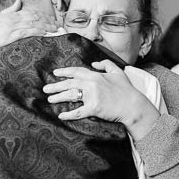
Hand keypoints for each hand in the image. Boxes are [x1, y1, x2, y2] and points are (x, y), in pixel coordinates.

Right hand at [0, 0, 59, 63]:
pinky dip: (39, 32)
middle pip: (34, 17)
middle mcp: (11, 19)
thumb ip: (9, 10)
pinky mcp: (10, 35)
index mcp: (9, 15)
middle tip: (60, 25)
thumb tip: (19, 1)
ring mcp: (10, 27)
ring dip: (47, 27)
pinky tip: (47, 34)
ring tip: (58, 30)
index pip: (29, 13)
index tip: (52, 20)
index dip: (42, 16)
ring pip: (33, 24)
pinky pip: (28, 32)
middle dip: (48, 21)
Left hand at [44, 60, 160, 139]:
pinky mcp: (94, 108)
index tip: (55, 73)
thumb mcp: (118, 72)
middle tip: (46, 89)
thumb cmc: (127, 90)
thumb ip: (105, 64)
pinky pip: (78, 112)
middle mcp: (92, 84)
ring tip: (50, 100)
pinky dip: (68, 114)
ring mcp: (92, 96)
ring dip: (58, 98)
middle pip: (69, 84)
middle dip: (56, 86)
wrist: (133, 105)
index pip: (76, 71)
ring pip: (70, 96)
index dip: (64, 72)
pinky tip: (61, 116)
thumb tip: (94, 63)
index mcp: (96, 75)